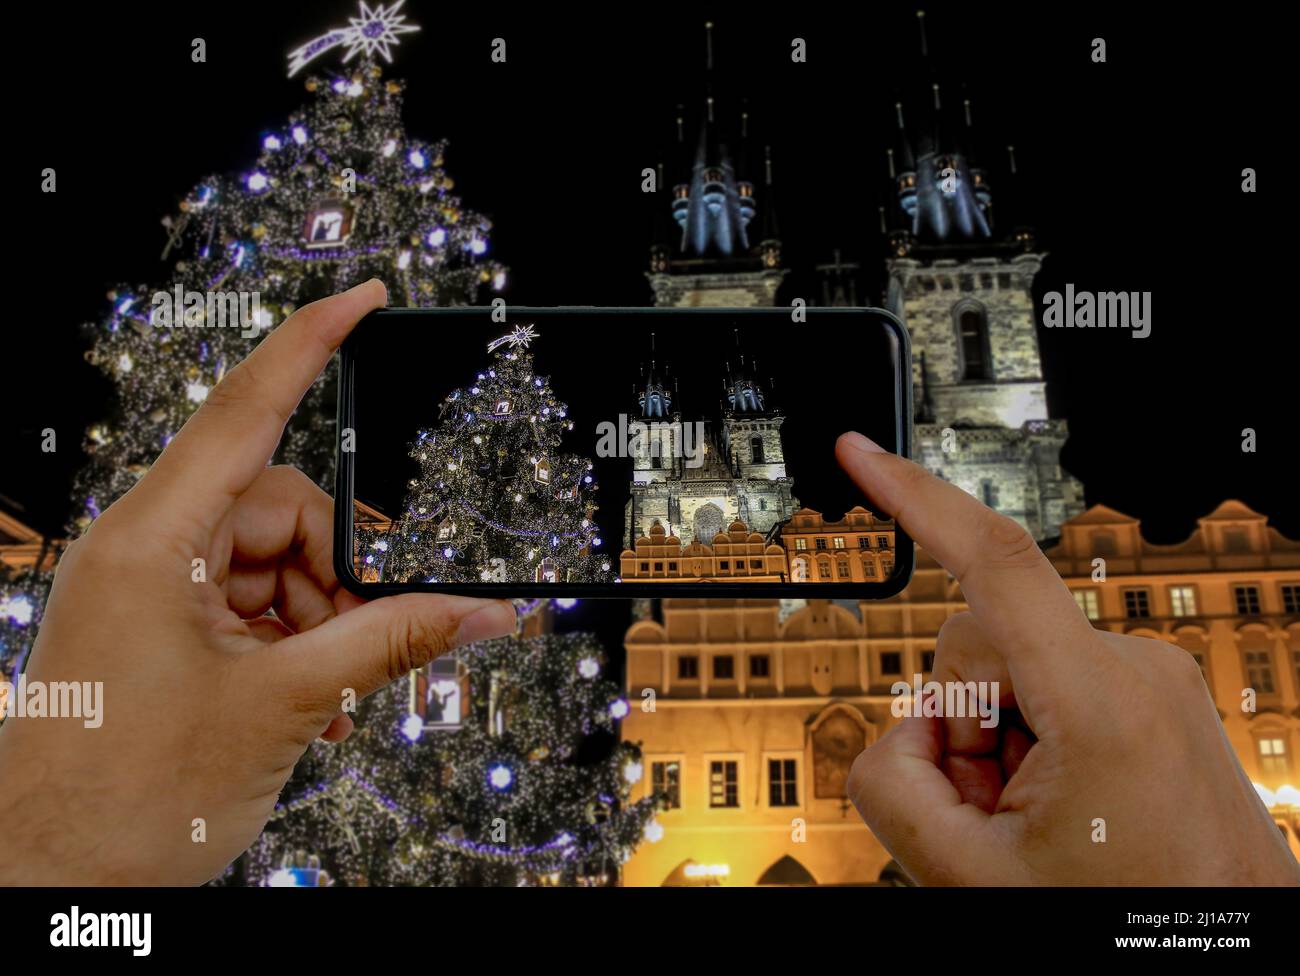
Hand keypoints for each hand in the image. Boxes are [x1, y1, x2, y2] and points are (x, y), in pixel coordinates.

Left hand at [0, 280, 516, 884]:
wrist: (44, 879)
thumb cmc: (121, 796)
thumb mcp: (284, 706)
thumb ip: (393, 642)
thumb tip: (486, 613)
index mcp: (153, 540)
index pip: (247, 409)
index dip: (312, 344)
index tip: (364, 296)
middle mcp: (148, 548)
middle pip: (283, 505)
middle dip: (342, 566)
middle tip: (372, 630)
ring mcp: (153, 588)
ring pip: (275, 559)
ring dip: (321, 616)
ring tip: (328, 689)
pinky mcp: (162, 627)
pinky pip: (253, 602)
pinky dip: (294, 639)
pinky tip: (309, 696)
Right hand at [836, 431, 1299, 885]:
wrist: (1227, 947)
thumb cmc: (1129, 919)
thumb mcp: (970, 876)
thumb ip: (889, 787)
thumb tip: (898, 734)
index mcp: (1099, 703)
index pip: (994, 561)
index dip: (914, 495)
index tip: (863, 453)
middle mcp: (1133, 668)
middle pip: (977, 642)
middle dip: (956, 723)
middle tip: (988, 809)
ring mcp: (1149, 678)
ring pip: (1010, 667)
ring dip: (993, 738)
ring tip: (1032, 817)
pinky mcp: (1151, 692)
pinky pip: (1051, 684)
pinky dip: (1030, 737)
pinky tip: (1059, 803)